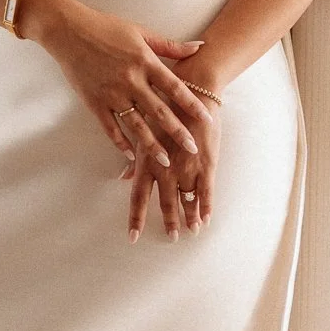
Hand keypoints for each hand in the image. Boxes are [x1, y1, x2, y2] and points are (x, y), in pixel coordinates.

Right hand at [27, 0, 216, 231]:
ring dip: (152, 145)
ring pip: (136, 125)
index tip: (206, 120)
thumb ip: (170, 45)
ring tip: (166, 162)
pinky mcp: (94, 102)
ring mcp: (112, 93)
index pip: (174, 88)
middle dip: (178, 132)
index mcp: (144, 61)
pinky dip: (120, 143)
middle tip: (193, 150)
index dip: (192, 105)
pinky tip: (131, 156)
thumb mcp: (140, 32)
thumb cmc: (105, 27)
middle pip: (159, 112)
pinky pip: (110, 127)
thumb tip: (198, 47)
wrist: (68, 30)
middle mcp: (130, 80)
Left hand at [124, 86, 222, 240]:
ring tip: (192, 231)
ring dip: (189, 217)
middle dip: (169, 221)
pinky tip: (206, 218)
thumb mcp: (144, 132)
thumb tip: (123, 177)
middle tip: (171, 238)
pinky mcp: (206, 162)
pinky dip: (206, 206)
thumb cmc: (164, 109)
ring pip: (186, 198)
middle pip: (165, 202)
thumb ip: (135, 160)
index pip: (138, 196)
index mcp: (146, 161)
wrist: (192, 92)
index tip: (133, 237)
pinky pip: (206, 190)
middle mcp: (165, 167)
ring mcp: (186, 165)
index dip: (136, 218)